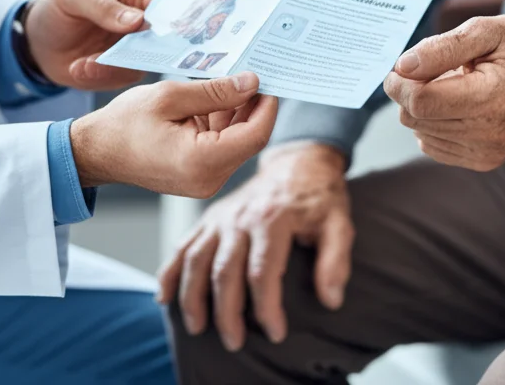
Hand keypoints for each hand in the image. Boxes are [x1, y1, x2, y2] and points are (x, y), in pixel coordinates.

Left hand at [24, 0, 160, 89]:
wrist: (39, 41)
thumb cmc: (58, 6)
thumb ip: (103, 6)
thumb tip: (138, 20)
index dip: (169, 14)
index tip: (157, 29)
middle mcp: (145, 20)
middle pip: (163, 35)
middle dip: (144, 48)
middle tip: (117, 54)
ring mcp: (137, 47)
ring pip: (144, 61)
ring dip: (114, 65)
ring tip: (85, 63)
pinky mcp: (125, 70)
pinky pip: (122, 77)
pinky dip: (100, 75)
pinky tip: (79, 68)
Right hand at [70, 72, 277, 196]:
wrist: (96, 152)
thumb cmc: (124, 124)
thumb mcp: (170, 96)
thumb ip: (215, 91)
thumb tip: (251, 83)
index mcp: (202, 161)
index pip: (256, 134)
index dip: (267, 105)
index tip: (267, 78)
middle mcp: (208, 179)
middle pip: (249, 138)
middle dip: (252, 105)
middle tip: (248, 72)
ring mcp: (205, 181)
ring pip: (237, 141)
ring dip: (235, 112)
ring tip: (222, 82)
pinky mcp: (199, 176)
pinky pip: (222, 147)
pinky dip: (221, 124)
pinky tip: (210, 101)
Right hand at [157, 141, 351, 351]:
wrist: (297, 162)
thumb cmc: (319, 197)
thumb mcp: (339, 223)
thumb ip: (335, 261)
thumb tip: (330, 300)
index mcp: (272, 218)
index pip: (262, 271)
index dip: (267, 307)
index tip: (275, 333)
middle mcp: (240, 217)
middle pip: (224, 271)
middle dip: (226, 312)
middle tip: (234, 342)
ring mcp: (220, 217)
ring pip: (196, 260)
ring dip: (192, 297)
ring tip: (198, 328)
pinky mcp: (209, 218)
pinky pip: (182, 246)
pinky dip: (170, 272)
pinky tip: (165, 298)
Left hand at [384, 15, 504, 171]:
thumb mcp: (488, 30)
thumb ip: (442, 47)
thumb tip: (403, 66)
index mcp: (492, 98)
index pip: (421, 101)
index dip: (400, 83)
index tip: (400, 67)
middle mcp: (490, 133)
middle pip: (415, 118)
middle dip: (411, 92)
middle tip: (433, 70)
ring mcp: (487, 151)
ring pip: (420, 131)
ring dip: (426, 107)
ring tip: (455, 86)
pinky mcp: (484, 160)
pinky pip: (432, 145)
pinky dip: (434, 123)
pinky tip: (458, 105)